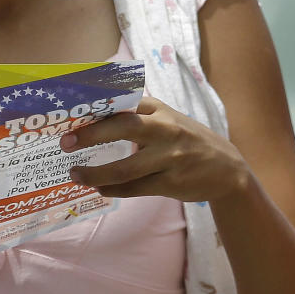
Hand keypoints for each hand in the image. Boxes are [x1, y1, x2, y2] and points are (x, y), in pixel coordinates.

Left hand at [60, 96, 248, 202]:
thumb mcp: (167, 119)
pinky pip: (135, 188)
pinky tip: (99, 188)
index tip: (70, 115)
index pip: (123, 104)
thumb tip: (93, 116)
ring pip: (125, 168)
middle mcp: (166, 130)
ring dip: (95, 173)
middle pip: (124, 128)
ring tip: (76, 174)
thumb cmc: (187, 140)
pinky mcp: (172, 183)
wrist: (228, 170)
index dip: (95, 109)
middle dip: (91, 135)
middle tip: (66, 143)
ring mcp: (171, 157)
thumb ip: (137, 115)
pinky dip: (113, 189)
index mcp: (160, 110)